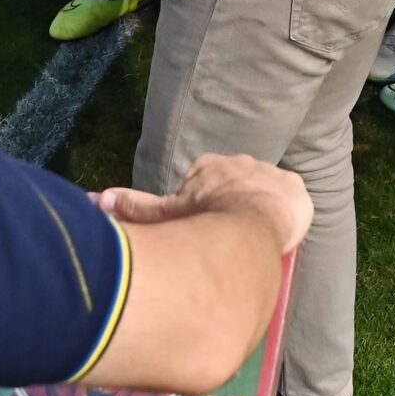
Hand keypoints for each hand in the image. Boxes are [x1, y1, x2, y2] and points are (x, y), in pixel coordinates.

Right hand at [98, 152, 311, 255]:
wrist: (249, 225)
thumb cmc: (205, 219)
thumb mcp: (166, 214)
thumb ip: (136, 206)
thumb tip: (99, 198)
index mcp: (208, 167)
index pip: (208, 183)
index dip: (208, 204)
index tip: (210, 225)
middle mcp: (239, 162)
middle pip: (237, 184)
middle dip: (235, 203)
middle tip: (234, 232)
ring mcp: (269, 173)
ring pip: (264, 189)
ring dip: (262, 206)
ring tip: (259, 233)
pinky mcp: (295, 187)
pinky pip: (291, 196)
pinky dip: (286, 210)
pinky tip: (282, 228)